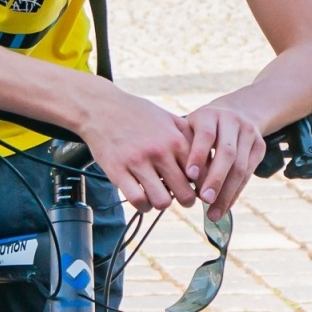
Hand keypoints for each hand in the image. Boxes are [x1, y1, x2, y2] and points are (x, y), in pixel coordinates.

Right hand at [78, 89, 196, 212]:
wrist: (101, 106)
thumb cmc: (137, 113)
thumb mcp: (167, 117)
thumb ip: (188, 136)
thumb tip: (210, 156)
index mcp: (175, 139)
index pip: (201, 176)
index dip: (201, 187)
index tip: (196, 189)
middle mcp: (159, 151)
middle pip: (185, 194)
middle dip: (185, 200)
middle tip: (178, 195)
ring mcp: (137, 162)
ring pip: (162, 202)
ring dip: (162, 203)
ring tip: (159, 195)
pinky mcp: (117, 171)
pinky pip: (138, 201)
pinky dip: (143, 205)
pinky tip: (142, 196)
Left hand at [183, 102, 267, 221]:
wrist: (236, 111)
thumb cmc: (202, 127)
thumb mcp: (191, 127)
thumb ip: (184, 147)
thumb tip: (173, 181)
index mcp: (210, 114)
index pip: (206, 134)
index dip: (198, 155)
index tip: (189, 176)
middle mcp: (232, 121)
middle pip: (227, 153)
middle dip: (216, 179)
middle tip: (204, 200)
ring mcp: (249, 133)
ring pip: (241, 166)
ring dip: (227, 193)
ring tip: (213, 213)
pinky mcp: (260, 146)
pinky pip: (249, 174)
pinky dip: (236, 193)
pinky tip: (224, 207)